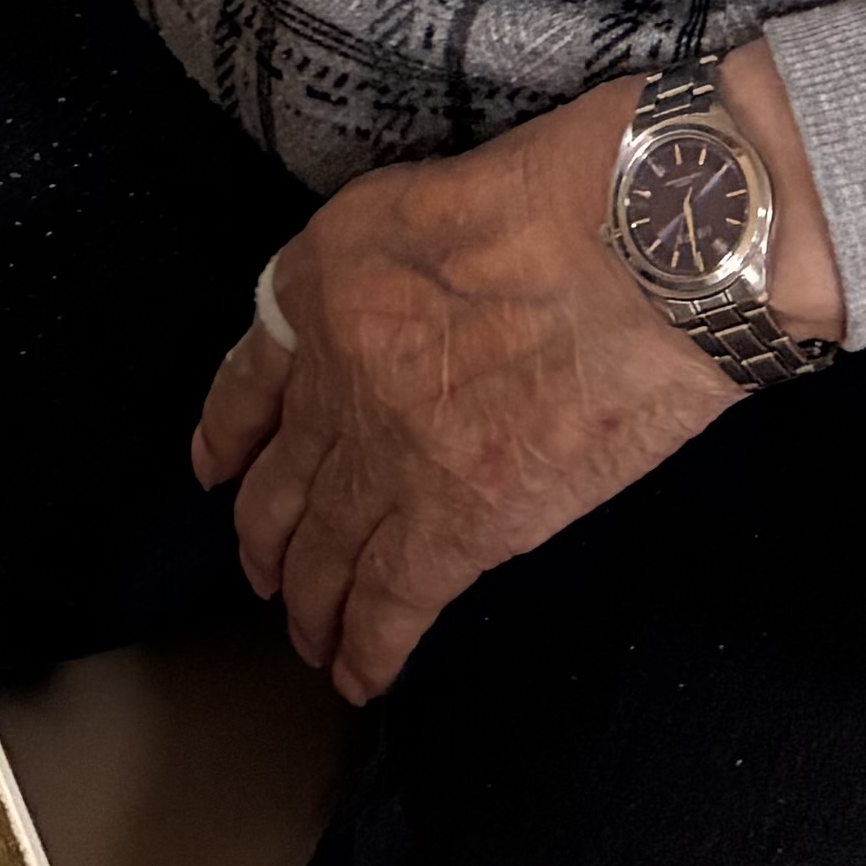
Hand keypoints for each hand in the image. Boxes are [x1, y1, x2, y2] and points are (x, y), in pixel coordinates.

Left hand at [191, 45, 845, 704]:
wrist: (651, 244)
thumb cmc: (577, 189)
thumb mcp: (436, 190)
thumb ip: (390, 262)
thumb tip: (409, 316)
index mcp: (324, 281)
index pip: (245, 376)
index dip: (226, 434)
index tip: (214, 468)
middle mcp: (336, 374)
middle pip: (278, 482)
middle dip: (264, 538)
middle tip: (266, 573)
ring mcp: (392, 455)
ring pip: (323, 553)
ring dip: (308, 605)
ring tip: (308, 635)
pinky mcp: (460, 521)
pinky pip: (392, 605)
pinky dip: (368, 650)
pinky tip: (360, 676)